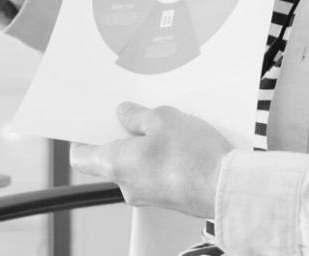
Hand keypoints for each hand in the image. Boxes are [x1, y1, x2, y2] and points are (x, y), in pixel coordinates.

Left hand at [68, 103, 231, 218]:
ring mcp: (148, 194)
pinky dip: (159, 156)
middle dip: (121, 133)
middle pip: (111, 158)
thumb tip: (125, 114)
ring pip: (135, 164)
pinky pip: (154, 172)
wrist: (226, 188)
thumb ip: (137, 115)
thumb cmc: (193, 157)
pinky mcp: (167, 197)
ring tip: (163, 123)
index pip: (81, 157)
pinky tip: (177, 140)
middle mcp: (127, 185)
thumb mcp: (162, 118)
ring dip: (144, 143)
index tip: (89, 121)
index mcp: (116, 165)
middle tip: (133, 111)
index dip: (82, 137)